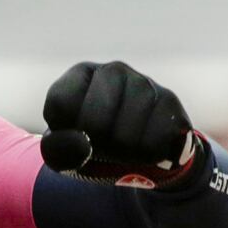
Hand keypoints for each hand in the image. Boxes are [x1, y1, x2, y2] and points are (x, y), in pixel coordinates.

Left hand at [41, 61, 198, 188]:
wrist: (139, 154)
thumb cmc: (92, 146)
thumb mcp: (62, 151)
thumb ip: (57, 149)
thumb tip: (83, 144)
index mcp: (80, 74)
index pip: (60, 105)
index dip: (65, 131)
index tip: (74, 133)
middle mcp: (112, 71)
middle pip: (94, 124)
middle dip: (97, 147)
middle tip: (103, 145)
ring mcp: (144, 83)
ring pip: (125, 138)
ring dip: (123, 155)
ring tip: (125, 146)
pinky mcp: (170, 103)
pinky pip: (152, 145)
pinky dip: (146, 156)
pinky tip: (146, 145)